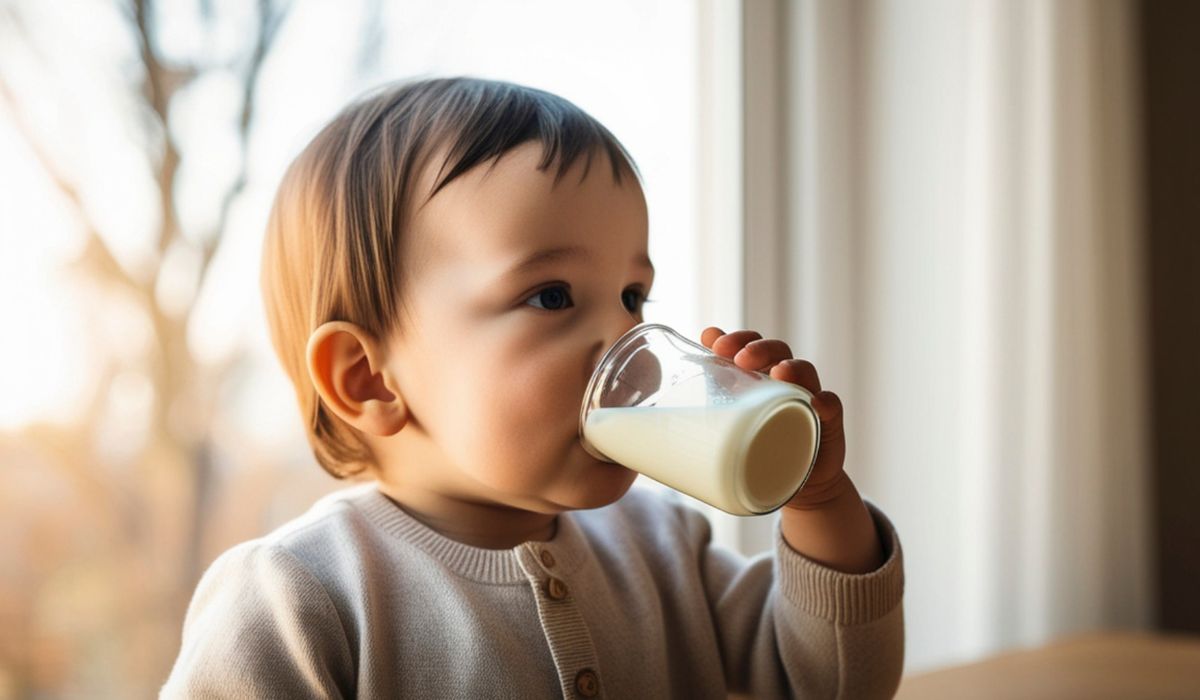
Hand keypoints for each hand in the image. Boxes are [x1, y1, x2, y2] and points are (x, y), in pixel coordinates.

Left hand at [699, 327, 849, 509]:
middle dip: (759, 348)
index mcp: (762, 375)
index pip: (753, 344)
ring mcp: (808, 400)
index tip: (715, 342)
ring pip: (805, 373)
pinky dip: (826, 403)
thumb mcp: (734, 420)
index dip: (738, 338)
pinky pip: (832, 408)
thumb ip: (716, 390)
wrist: (797, 485)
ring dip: (792, 368)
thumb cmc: (760, 446)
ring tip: (778, 372)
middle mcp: (787, 381)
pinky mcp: (827, 425)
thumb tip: (689, 362)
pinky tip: (817, 402)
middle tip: (740, 358)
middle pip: (778, 351)